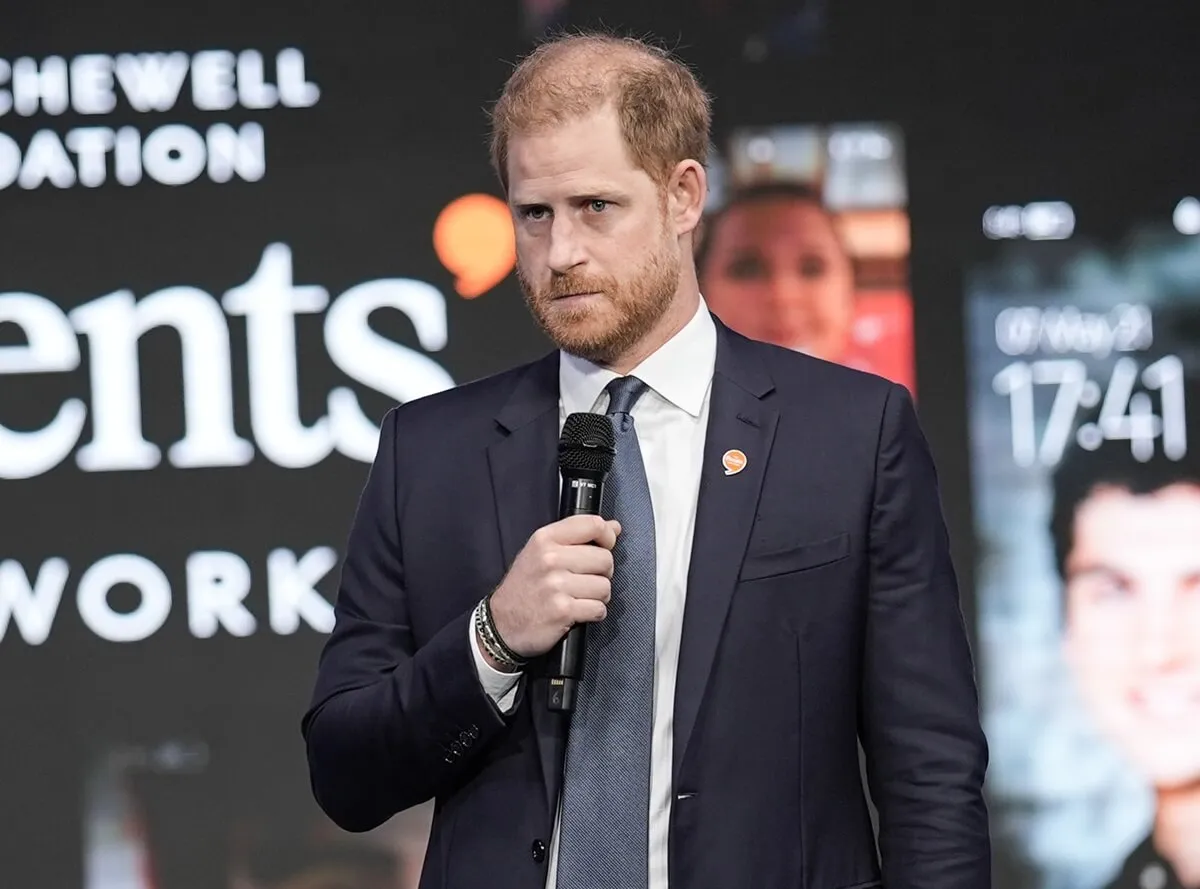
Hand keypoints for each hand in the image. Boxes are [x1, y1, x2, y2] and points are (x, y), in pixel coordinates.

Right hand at [485, 514, 620, 660]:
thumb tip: (614, 527)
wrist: (501, 624)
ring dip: (598, 597)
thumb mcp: (540, 551)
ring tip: (580, 598)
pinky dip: (594, 614)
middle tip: (585, 580)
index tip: (606, 545)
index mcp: (545, 539)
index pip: (592, 525)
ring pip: (605, 586)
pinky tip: (578, 612)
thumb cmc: (524, 587)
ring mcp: (556, 585)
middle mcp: (550, 559)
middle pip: (605, 559)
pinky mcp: (562, 610)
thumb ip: (576, 536)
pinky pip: (599, 609)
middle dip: (603, 573)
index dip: (608, 536)